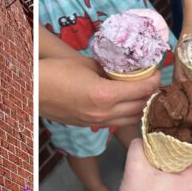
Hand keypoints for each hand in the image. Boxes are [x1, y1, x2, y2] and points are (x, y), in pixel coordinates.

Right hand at [39, 57, 159, 126]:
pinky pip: (116, 122)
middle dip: (151, 95)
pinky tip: (125, 103)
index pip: (142, 90)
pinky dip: (126, 114)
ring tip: (142, 94)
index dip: (155, 81)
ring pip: (131, 120)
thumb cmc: (56, 72)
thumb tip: (124, 71)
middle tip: (153, 83)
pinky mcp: (89, 125)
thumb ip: (109, 70)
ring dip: (140, 108)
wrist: (33, 90)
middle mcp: (104, 113)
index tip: (158, 73)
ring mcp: (97, 122)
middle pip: (141, 108)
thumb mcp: (88, 65)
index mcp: (105, 95)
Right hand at [115, 139, 191, 190]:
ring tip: (158, 153)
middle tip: (164, 137)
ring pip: (185, 172)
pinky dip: (171, 174)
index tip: (178, 125)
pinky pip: (180, 183)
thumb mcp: (135, 166)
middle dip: (178, 148)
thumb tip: (143, 136)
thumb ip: (139, 144)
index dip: (189, 135)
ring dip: (173, 162)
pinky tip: (156, 171)